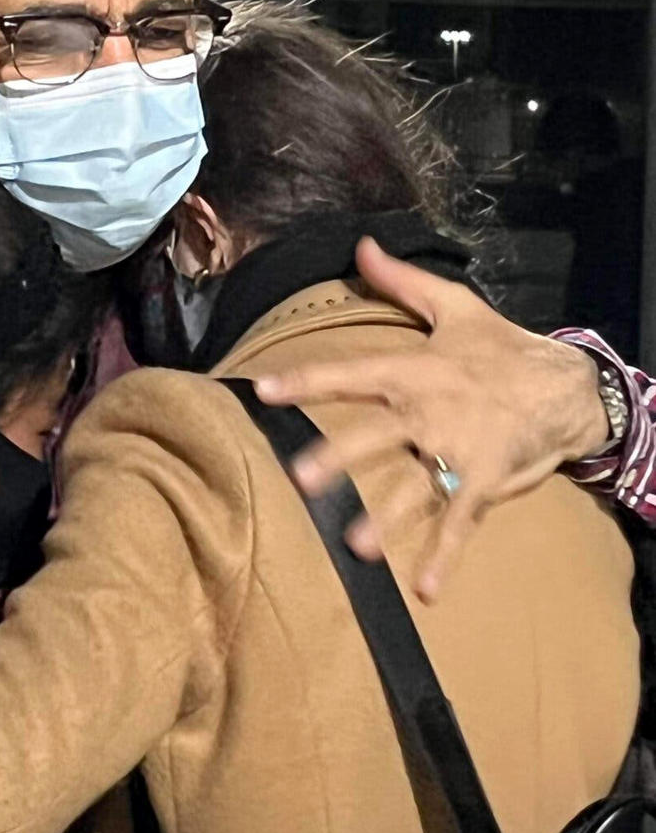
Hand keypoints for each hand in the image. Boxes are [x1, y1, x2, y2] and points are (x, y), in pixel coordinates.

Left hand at [254, 237, 608, 602]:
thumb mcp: (454, 306)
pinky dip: (445, 555)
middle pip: (375, 435)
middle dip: (338, 456)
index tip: (263, 390)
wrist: (569, 387)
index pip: (350, 373)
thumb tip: (361, 245)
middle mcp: (429, 411)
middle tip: (298, 476)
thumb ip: (401, 281)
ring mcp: (458, 449)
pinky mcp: (485, 480)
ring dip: (386, 516)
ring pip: (414, 484)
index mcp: (413, 369)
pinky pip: (460, 520)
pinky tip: (425, 588)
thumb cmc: (500, 349)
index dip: (307, 380)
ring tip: (355, 547)